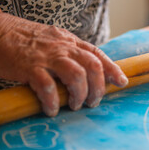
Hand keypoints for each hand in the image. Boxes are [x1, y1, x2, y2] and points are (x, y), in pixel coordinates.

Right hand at [0, 10, 127, 116]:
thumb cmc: (27, 40)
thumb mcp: (55, 40)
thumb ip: (71, 52)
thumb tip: (89, 71)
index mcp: (70, 41)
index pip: (98, 54)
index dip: (113, 69)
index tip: (122, 82)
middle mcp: (63, 47)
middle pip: (93, 66)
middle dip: (99, 87)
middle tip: (93, 102)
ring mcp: (47, 56)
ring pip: (76, 75)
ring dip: (80, 94)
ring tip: (76, 105)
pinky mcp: (29, 67)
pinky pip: (47, 86)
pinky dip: (52, 101)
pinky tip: (52, 109)